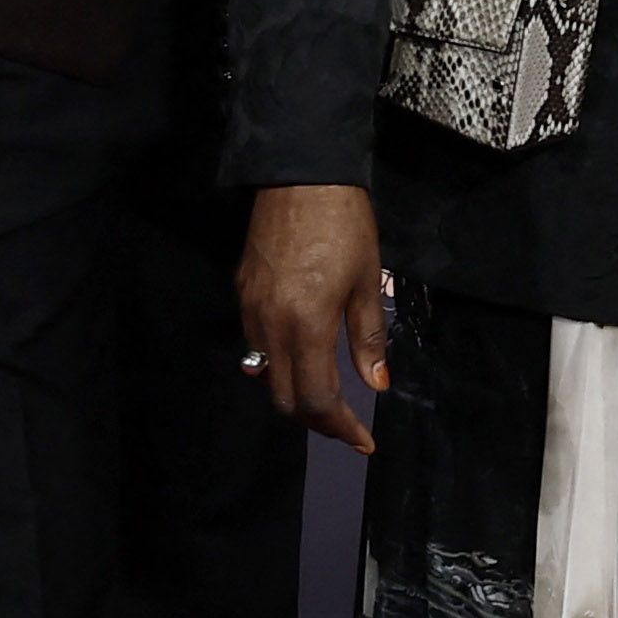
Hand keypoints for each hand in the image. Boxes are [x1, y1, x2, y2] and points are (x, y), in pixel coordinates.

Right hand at [238, 184, 390, 448]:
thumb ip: (368, 340)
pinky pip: (255, 345)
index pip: (317, 399)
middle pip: (285, 398)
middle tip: (346, 424)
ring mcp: (250, 310)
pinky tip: (300, 358)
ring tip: (327, 396)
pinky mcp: (242, 293)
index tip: (363, 441)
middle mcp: (270, 326)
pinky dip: (277, 364)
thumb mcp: (366, 283)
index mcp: (306, 325)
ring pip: (266, 375)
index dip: (340, 427)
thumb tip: (375, 386)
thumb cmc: (345, 226)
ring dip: (295, 394)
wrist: (300, 176)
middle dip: (316, 419)